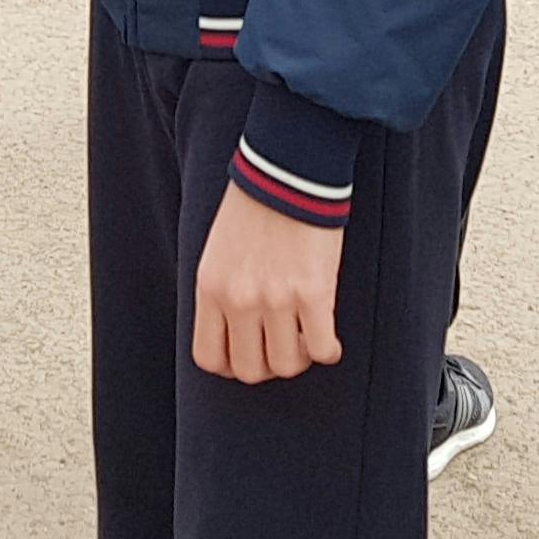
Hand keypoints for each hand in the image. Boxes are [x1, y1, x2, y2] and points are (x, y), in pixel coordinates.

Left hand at [192, 184, 344, 382]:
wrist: (288, 170)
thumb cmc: (255, 204)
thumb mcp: (219, 250)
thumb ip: (222, 290)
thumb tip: (234, 329)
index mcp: (211, 288)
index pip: (209, 357)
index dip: (230, 365)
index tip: (248, 354)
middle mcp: (239, 299)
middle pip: (249, 369)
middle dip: (267, 367)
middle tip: (281, 349)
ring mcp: (276, 299)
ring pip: (286, 365)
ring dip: (298, 359)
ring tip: (305, 341)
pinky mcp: (314, 293)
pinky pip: (321, 348)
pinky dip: (327, 352)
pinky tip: (329, 341)